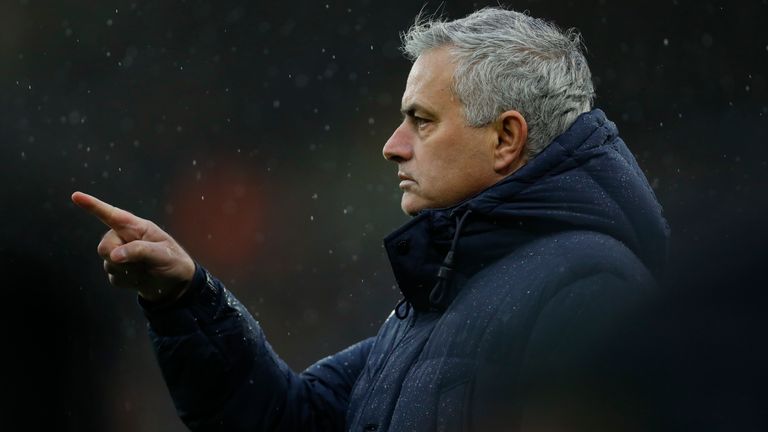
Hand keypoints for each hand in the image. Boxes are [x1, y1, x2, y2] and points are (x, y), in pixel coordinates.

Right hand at [71, 191, 195, 302]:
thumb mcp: (163, 254)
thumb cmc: (173, 261)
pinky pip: (114, 278)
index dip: (93, 205)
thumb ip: (139, 250)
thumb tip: (113, 255)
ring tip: (147, 270)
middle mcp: (124, 238)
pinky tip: (142, 278)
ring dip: (129, 272)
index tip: (76, 196)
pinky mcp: (118, 271)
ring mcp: (120, 255)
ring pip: (108, 264)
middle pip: (104, 247)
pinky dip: (129, 282)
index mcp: (136, 227)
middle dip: (117, 258)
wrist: (175, 284)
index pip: (112, 215)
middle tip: (140, 264)